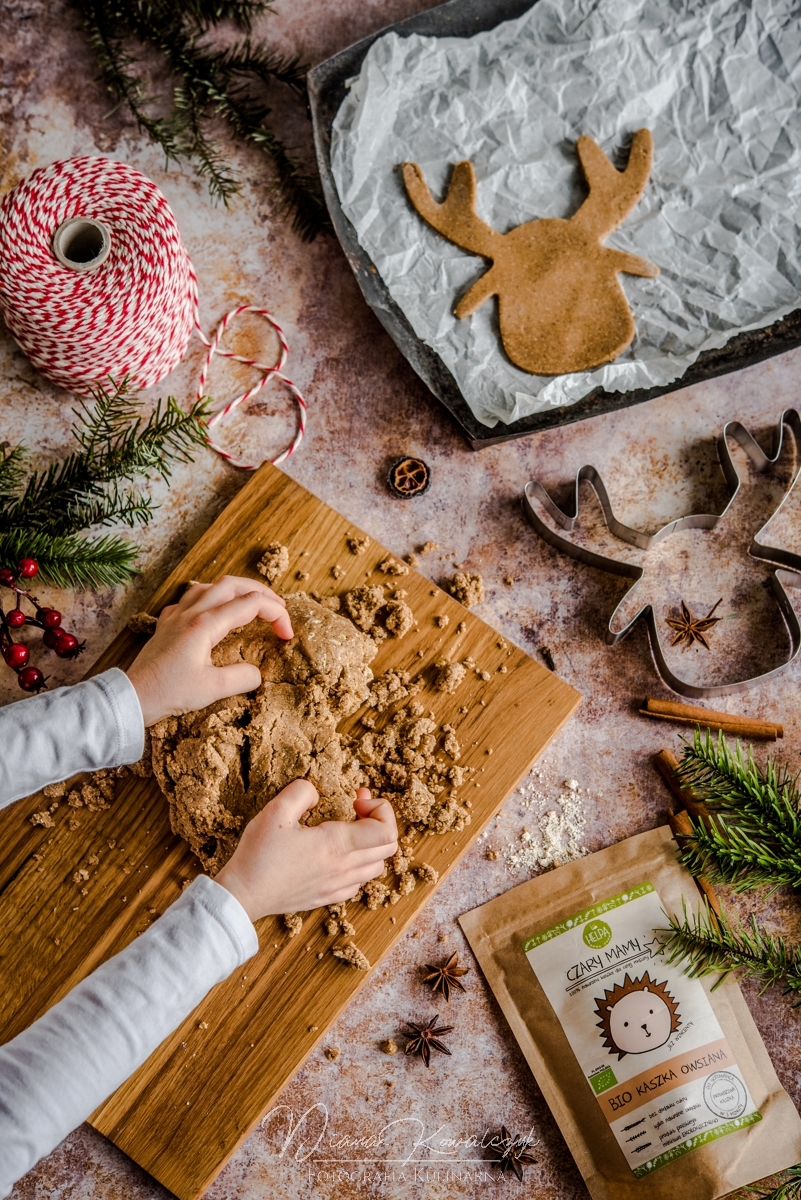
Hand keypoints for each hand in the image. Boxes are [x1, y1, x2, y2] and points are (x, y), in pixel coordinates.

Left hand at [127, 574, 292, 725]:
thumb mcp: (213, 689)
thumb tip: (258, 673)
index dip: (277, 615)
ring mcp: (176, 616)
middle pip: (232, 584)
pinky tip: (210, 611)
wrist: (133, 697)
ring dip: (235, 590)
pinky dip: (208, 599)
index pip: (251, 605)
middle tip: (279, 608)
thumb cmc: (170, 692)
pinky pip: (189, 599)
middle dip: (261, 592)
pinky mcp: (166, 624)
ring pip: (210, 586)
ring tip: (250, 602)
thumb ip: (243, 677)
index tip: (287, 635)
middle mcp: (192, 612)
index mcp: (206, 624)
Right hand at [215, 782, 397, 920]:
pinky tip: (337, 854)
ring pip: (376, 866)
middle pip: (388, 848)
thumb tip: (316, 792)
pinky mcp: (328, 897)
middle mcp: (344, 869)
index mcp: (336, 845)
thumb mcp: (275, 811)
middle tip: (355, 807)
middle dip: (378, 820)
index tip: (357, 799)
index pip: (386, 831)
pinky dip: (359, 864)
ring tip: (348, 829)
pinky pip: (359, 881)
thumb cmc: (258, 855)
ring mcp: (337, 886)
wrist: (243, 896)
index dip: (381, 809)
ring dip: (371, 843)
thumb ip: (301, 792)